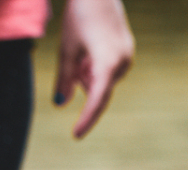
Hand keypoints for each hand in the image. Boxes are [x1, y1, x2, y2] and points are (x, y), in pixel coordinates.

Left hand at [53, 0, 133, 138]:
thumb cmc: (80, 17)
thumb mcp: (66, 49)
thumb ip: (64, 78)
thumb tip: (60, 104)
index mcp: (108, 63)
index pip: (97, 100)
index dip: (86, 119)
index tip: (76, 135)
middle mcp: (123, 63)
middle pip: (99, 89)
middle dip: (83, 83)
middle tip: (74, 62)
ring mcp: (128, 58)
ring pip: (104, 80)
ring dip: (89, 75)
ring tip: (81, 50)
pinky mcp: (127, 51)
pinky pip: (110, 70)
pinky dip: (96, 68)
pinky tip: (89, 49)